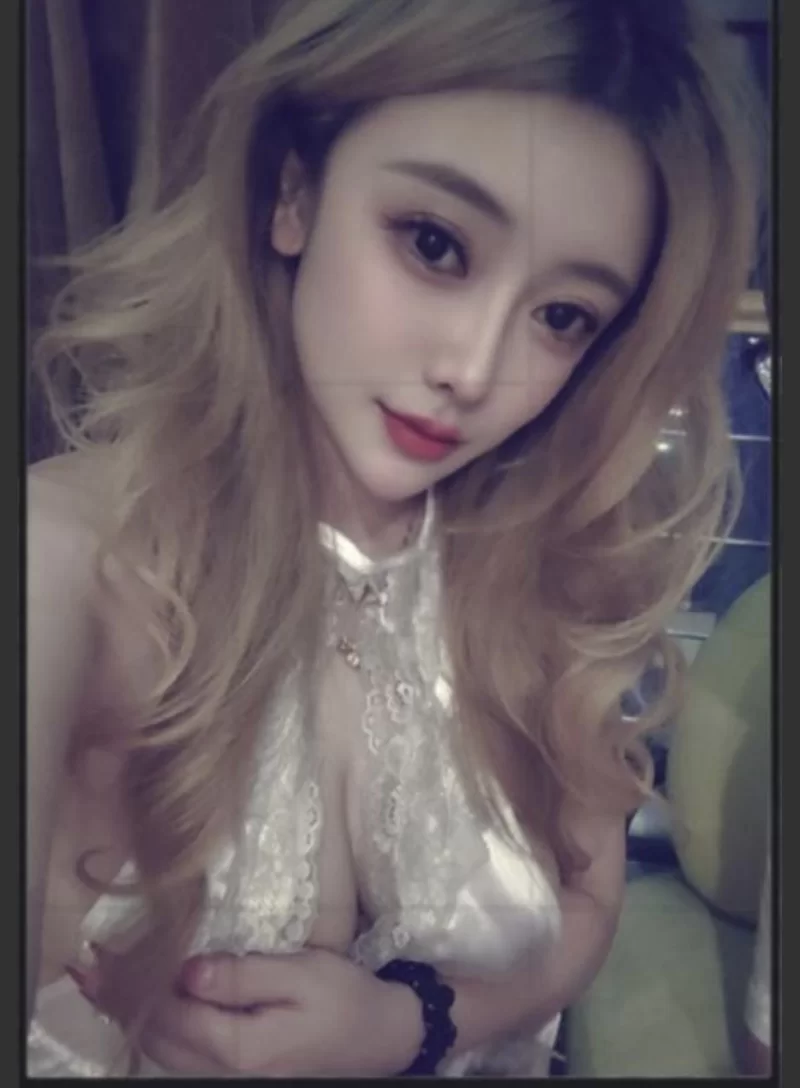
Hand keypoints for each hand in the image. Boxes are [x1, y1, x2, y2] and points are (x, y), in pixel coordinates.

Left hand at [100, 948, 423, 1076]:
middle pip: (158, 1038)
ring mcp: (234, 1080)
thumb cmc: (345, 999)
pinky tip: (151, 1007)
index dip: (132, 984)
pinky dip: (159, 1030)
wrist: (383, 1039)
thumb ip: (242, 975)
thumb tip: (187, 971)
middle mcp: (228, 1073)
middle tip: (91, 968)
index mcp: (241, 1047)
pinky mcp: (242, 1075)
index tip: (102, 955)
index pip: (169, 1013)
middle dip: (122, 1002)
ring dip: (135, 1017)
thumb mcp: (301, 974)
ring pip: (166, 1052)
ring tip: (106, 984)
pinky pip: (184, 1057)